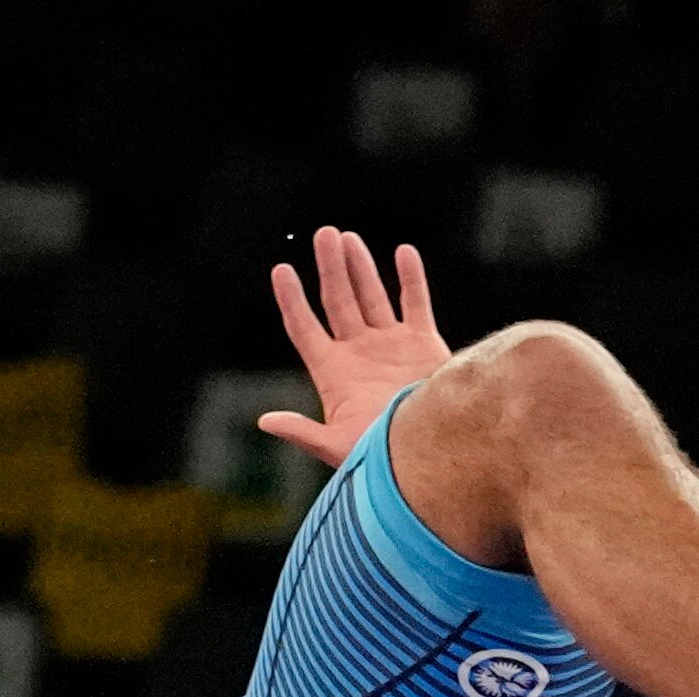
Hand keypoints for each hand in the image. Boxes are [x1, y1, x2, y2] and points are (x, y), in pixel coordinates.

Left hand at [259, 226, 450, 469]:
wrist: (434, 454)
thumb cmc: (384, 460)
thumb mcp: (338, 447)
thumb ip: (303, 432)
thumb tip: (264, 422)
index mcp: (333, 374)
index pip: (304, 329)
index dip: (291, 301)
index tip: (282, 270)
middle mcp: (359, 354)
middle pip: (338, 301)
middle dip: (330, 268)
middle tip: (323, 234)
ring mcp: (391, 347)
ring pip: (372, 296)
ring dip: (360, 267)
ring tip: (347, 237)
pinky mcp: (424, 345)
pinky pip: (415, 303)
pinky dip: (410, 278)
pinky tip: (402, 252)